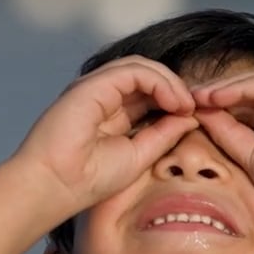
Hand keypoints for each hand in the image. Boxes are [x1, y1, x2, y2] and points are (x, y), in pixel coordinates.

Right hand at [12, 56, 198, 214]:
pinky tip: (174, 101)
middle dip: (177, 88)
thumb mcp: (139, 155)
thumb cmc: (90, 179)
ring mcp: (96, 87)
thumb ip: (163, 134)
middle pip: (148, 76)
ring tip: (186, 104)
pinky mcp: (93, 84)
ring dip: (171, 83)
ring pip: (142, 68)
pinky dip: (159, 82)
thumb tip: (191, 116)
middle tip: (197, 106)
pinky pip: (133, 71)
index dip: (176, 99)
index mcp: (113, 112)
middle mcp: (104, 95)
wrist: (55, 185)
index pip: (150, 93)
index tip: (197, 115)